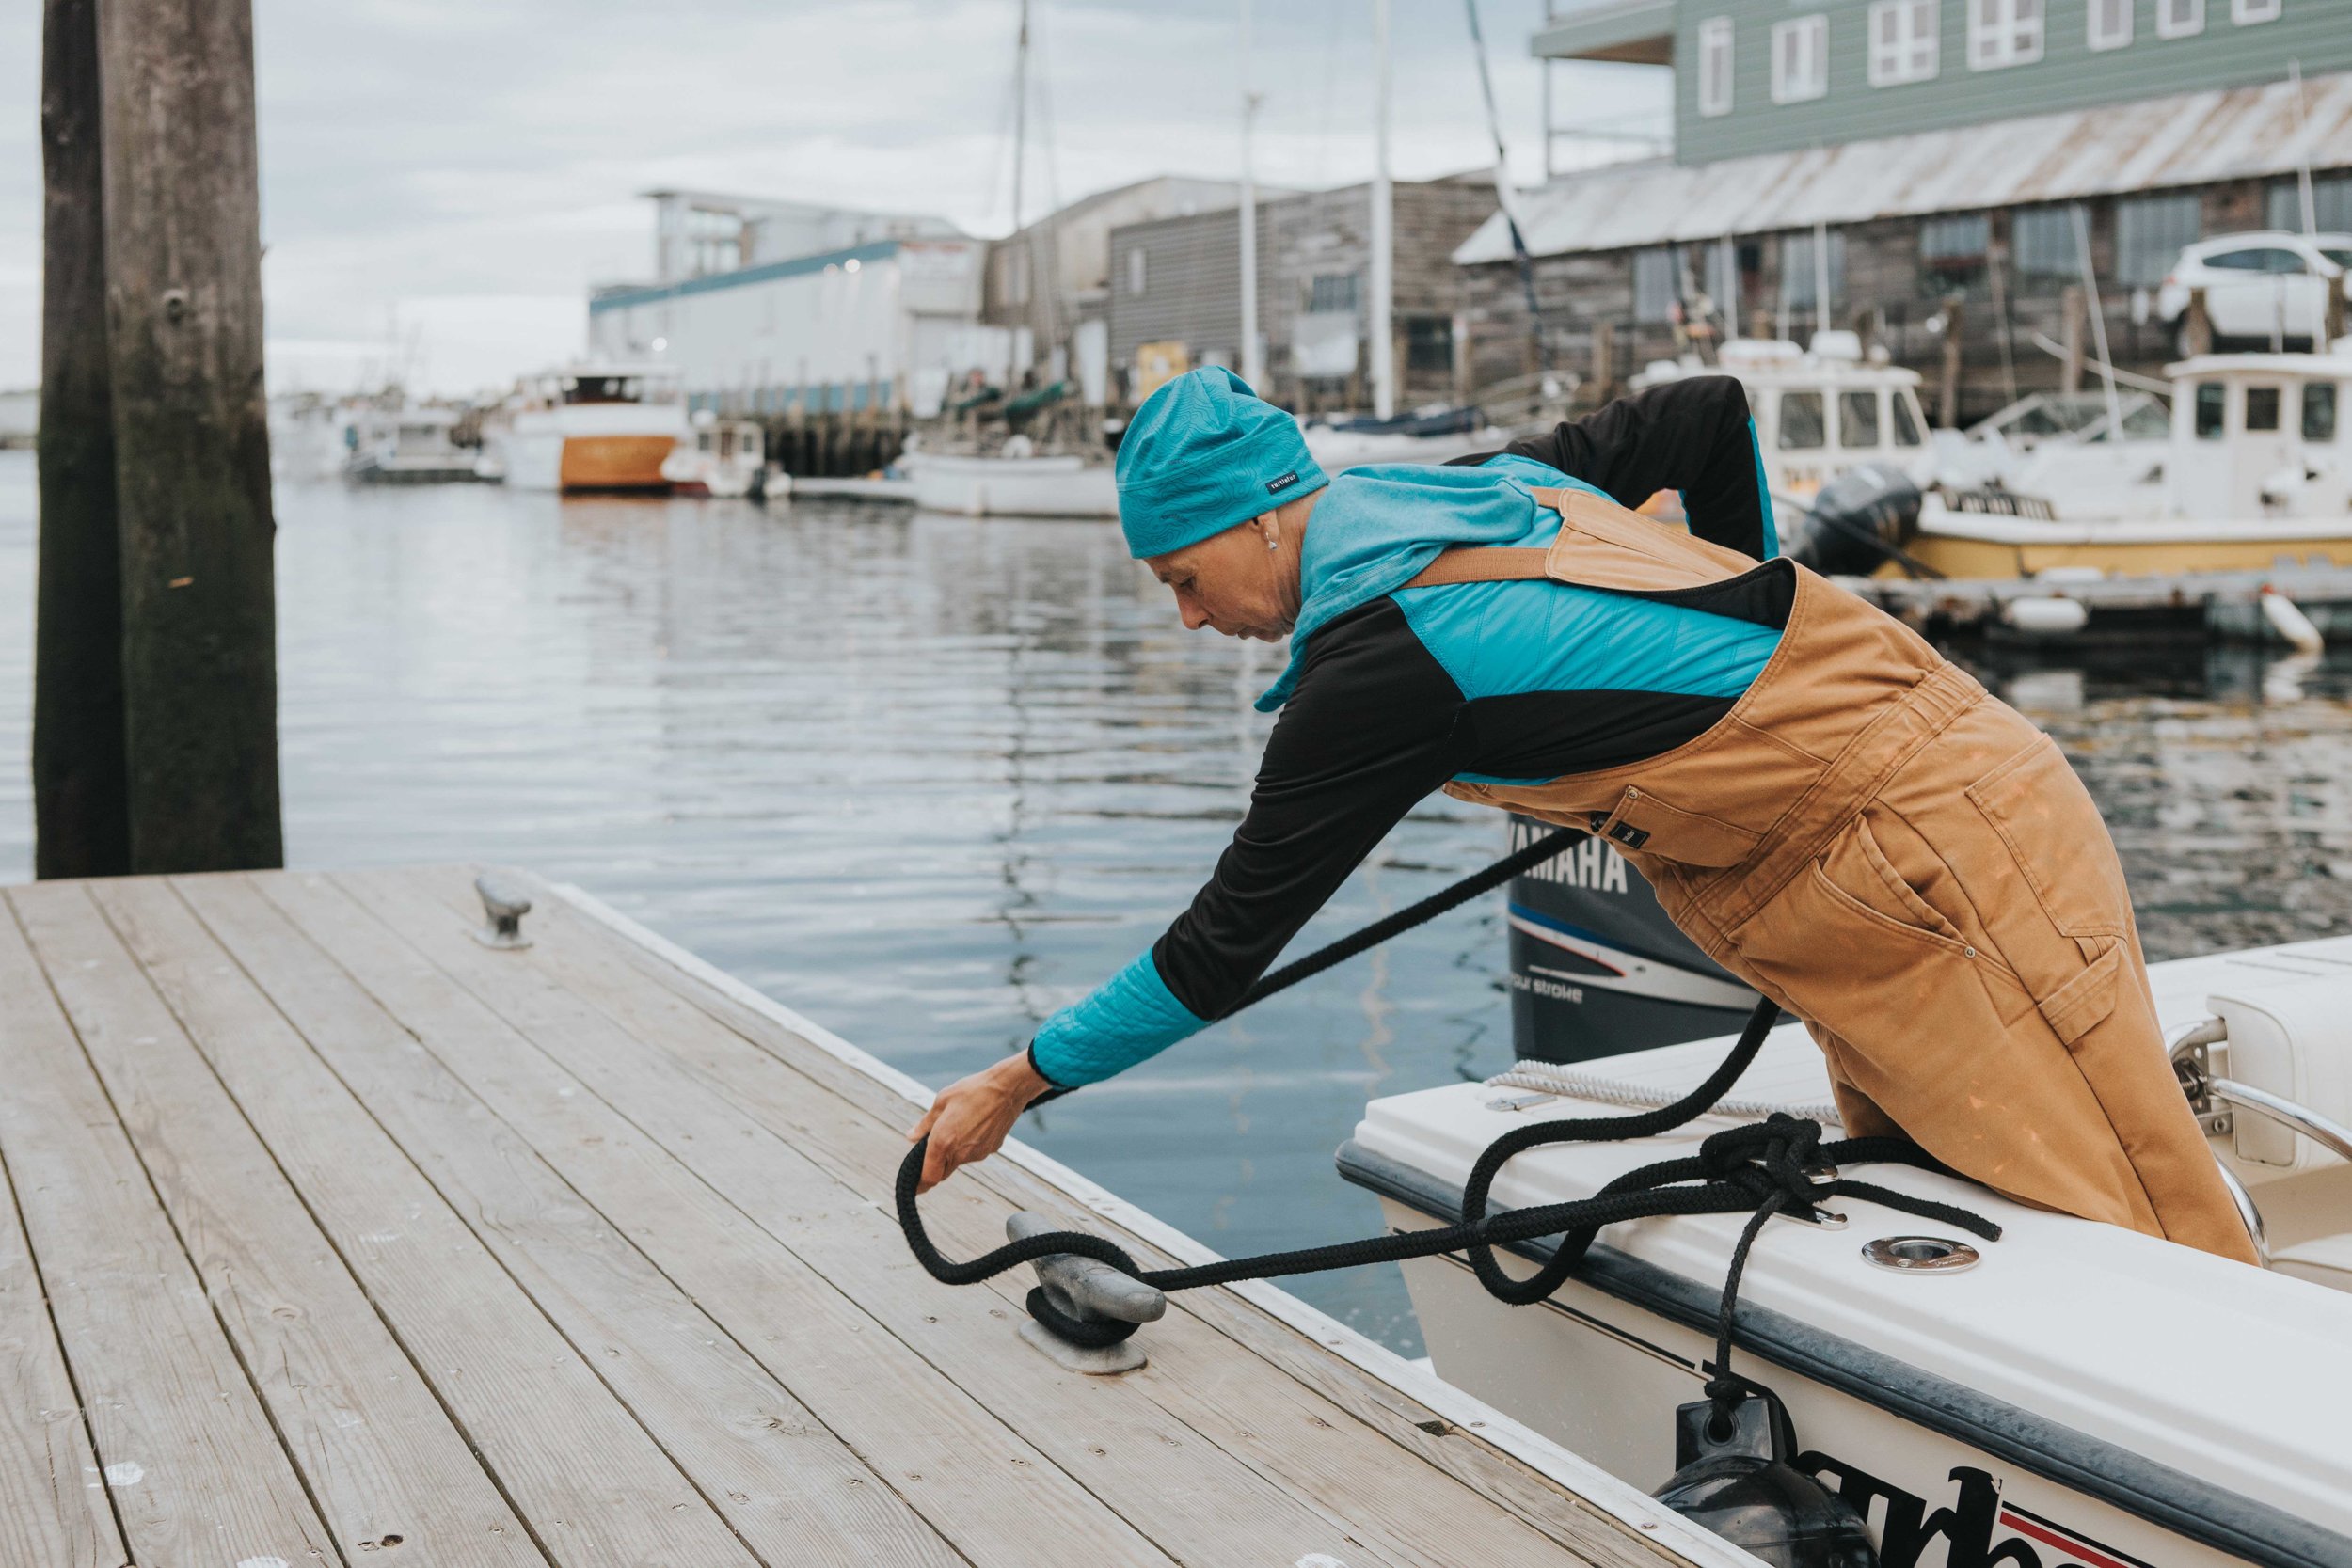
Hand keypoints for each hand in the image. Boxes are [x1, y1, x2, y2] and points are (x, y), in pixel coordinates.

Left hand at [906, 1051, 1054, 1193]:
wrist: (1007, 1088)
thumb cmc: (973, 1091)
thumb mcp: (942, 1101)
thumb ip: (925, 1124)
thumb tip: (912, 1137)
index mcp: (942, 1142)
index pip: (928, 1177)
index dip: (920, 1185)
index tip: (915, 1186)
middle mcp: (960, 1153)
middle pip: (943, 1172)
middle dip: (935, 1166)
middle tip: (934, 1147)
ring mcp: (977, 1154)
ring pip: (959, 1161)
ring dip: (954, 1151)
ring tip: (960, 1124)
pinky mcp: (991, 1150)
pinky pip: (974, 1153)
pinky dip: (970, 1144)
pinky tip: (975, 1124)